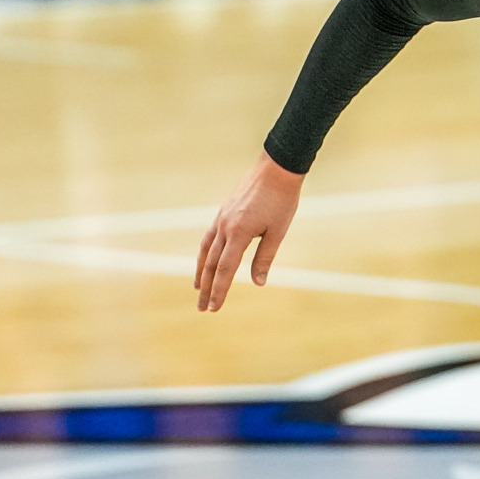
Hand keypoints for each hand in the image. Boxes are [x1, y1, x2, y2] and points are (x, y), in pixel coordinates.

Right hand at [194, 152, 304, 311]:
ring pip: (206, 250)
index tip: (215, 308)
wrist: (276, 170)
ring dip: (200, 272)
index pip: (225, 270)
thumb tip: (258, 283)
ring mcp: (222, 218)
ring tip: (197, 288)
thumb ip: (265, 258)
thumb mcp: (277, 232)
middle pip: (211, 264)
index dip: (219, 290)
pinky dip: (205, 252)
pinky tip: (205, 260)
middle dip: (206, 288)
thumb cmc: (282, 201)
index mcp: (239, 233)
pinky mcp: (223, 212)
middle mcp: (225, 226)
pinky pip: (209, 236)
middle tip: (202, 308)